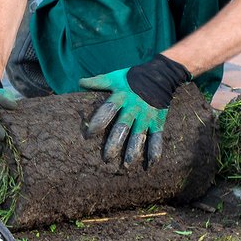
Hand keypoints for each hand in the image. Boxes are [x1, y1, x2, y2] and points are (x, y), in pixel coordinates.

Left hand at [80, 54, 190, 168]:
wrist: (160, 75)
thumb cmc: (132, 78)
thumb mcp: (115, 78)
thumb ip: (98, 82)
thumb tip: (80, 82)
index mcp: (121, 96)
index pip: (108, 109)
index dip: (98, 121)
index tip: (89, 134)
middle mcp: (134, 107)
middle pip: (123, 126)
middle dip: (115, 142)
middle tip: (106, 158)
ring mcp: (146, 115)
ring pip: (139, 135)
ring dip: (134, 150)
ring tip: (127, 165)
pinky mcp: (158, 121)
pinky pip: (157, 137)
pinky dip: (155, 150)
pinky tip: (150, 164)